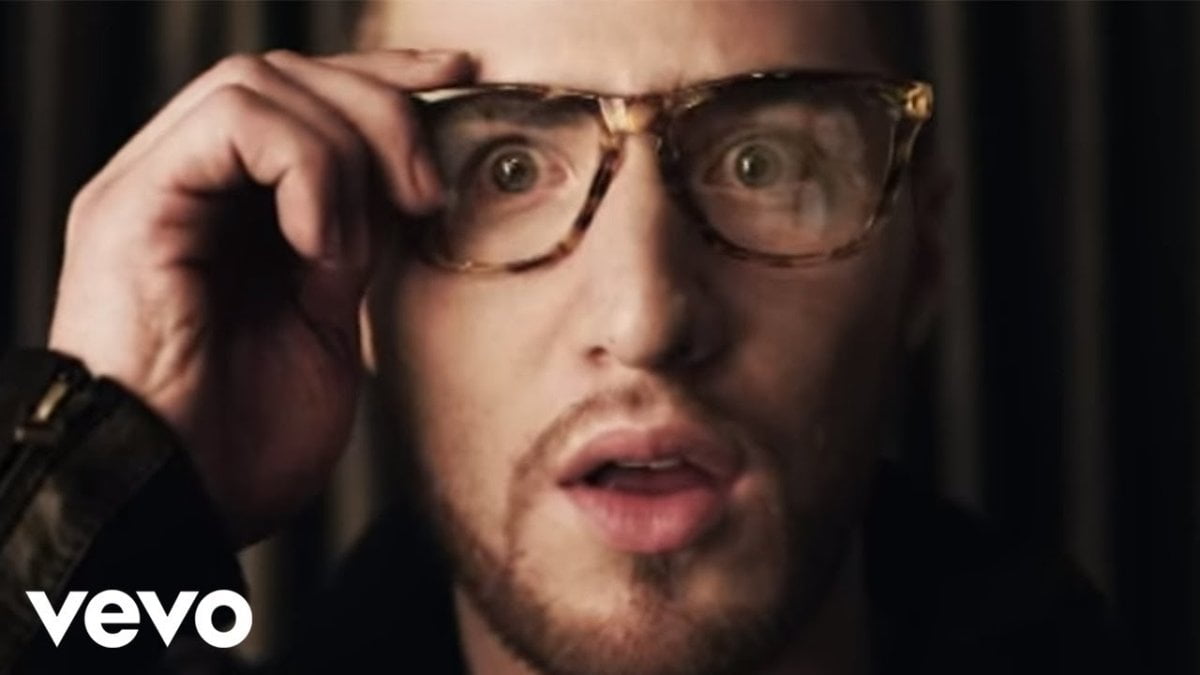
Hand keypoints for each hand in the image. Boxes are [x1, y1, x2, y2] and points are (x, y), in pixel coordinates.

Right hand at [48, 48, 470, 543]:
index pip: (303, 97)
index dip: (385, 80)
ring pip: (261, 83)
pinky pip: (233, 125)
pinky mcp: (131, 207)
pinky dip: (304, 171)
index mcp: (227, 210)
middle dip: (381, 114)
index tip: (460, 80)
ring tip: (356, 248)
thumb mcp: (327, 326)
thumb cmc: (244, 443)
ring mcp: (152, 190)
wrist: (180, 511)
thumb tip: (406, 184)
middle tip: (425, 194)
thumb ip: (352, 246)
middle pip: (289, 75)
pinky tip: (320, 246)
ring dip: (344, 154)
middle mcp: (183, 185)